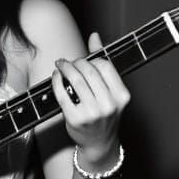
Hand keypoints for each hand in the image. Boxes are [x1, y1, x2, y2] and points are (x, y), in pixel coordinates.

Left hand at [52, 31, 130, 170]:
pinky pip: (62, 93)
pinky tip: (56, 77)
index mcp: (122, 96)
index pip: (105, 66)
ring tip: (60, 66)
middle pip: (88, 71)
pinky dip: (56, 81)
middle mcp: (109, 105)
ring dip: (64, 68)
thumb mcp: (110, 91)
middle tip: (68, 62)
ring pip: (75, 80)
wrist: (99, 143)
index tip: (83, 60)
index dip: (91, 59)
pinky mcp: (75, 119)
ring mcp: (92, 114)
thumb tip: (94, 36)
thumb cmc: (104, 114)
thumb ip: (103, 64)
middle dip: (75, 62)